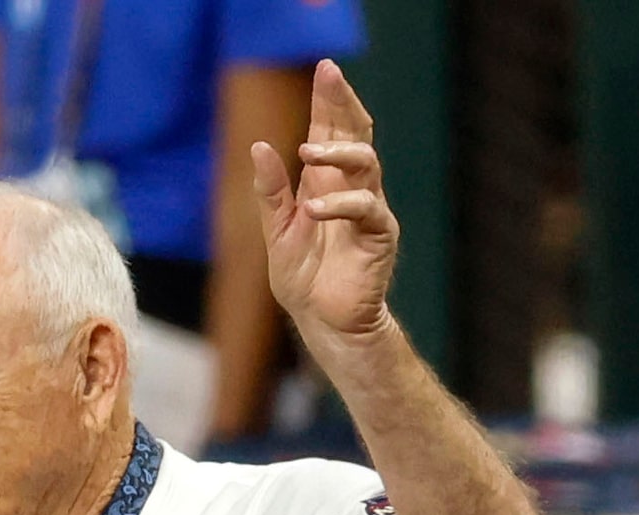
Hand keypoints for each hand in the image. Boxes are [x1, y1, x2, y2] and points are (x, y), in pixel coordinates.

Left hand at [251, 60, 397, 346]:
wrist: (323, 322)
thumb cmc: (303, 280)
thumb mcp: (277, 232)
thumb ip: (271, 192)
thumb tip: (260, 146)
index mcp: (324, 182)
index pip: (332, 131)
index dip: (330, 100)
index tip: (325, 68)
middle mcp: (349, 189)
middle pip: (356, 133)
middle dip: (344, 102)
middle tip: (329, 76)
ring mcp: (368, 209)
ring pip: (366, 163)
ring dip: (338, 152)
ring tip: (307, 151)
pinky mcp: (379, 235)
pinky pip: (367, 209)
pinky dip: (341, 204)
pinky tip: (314, 208)